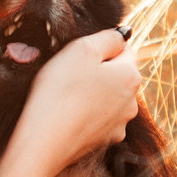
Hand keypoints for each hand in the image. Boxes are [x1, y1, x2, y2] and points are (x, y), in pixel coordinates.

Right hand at [5, 30, 139, 176]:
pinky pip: (97, 118)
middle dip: (97, 72)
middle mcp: (133, 103)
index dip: (99, 49)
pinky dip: (85, 114)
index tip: (78, 57)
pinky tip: (68, 115)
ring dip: (91, 94)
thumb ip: (108, 38)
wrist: (43, 142)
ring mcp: (119, 125)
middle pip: (116, 76)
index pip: (124, 50)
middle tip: (69, 75)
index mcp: (131, 76)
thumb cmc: (60, 91)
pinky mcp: (104, 141)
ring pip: (107, 98)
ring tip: (66, 97)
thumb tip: (124, 34)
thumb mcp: (82, 49)